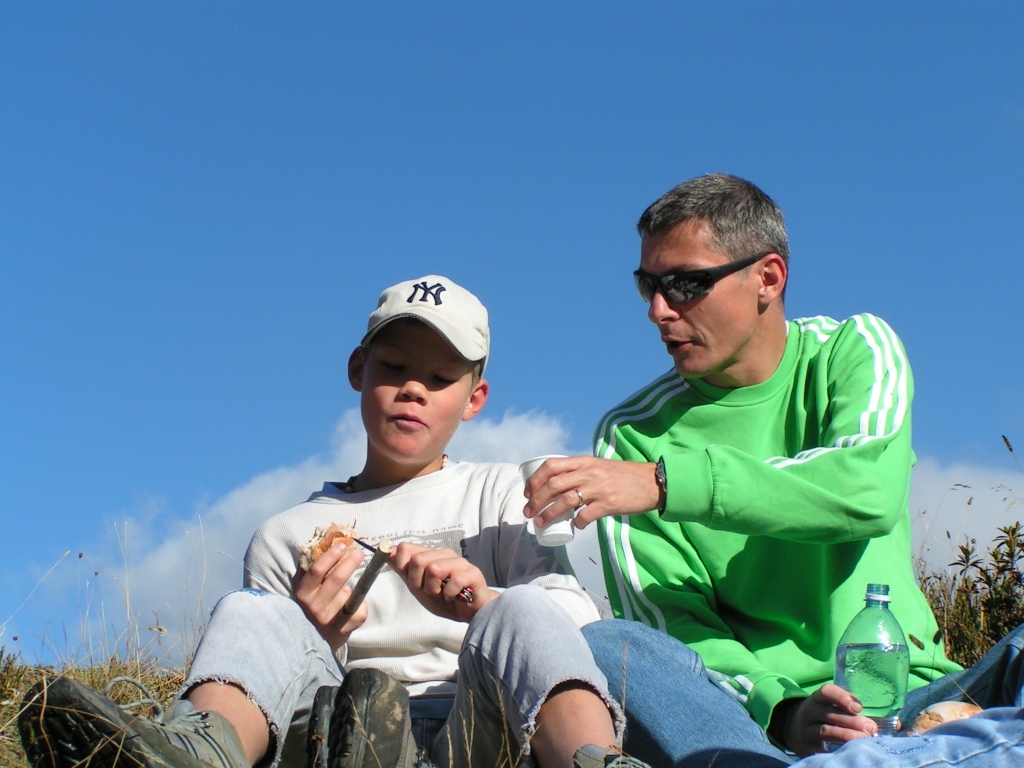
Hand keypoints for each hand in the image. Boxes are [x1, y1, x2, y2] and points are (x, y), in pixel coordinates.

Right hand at [294, 542, 367, 652]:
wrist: (311, 639)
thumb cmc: (307, 607)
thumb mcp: (302, 588)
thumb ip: (307, 568)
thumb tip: (317, 543)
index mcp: (303, 594)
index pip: (317, 570)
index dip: (331, 555)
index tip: (343, 545)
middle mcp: (315, 608)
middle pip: (337, 579)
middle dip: (350, 563)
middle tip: (360, 553)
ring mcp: (329, 620)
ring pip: (349, 594)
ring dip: (350, 590)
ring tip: (343, 594)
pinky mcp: (343, 631)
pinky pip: (360, 611)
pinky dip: (361, 605)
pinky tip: (353, 606)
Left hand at [390, 543, 497, 621]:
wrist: (468, 613)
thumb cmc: (444, 598)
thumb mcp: (418, 587)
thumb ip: (404, 570)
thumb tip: (388, 553)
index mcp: (429, 555)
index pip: (405, 548)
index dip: (403, 567)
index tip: (413, 581)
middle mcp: (444, 554)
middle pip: (417, 560)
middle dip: (419, 582)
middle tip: (431, 591)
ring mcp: (459, 562)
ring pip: (434, 569)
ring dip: (435, 589)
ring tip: (443, 594)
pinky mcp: (472, 573)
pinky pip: (454, 581)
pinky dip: (450, 595)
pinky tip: (454, 596)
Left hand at [522, 456, 662, 529]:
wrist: (651, 481)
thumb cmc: (623, 475)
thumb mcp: (598, 466)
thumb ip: (580, 472)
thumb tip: (557, 486)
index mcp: (584, 461)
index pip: (551, 466)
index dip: (535, 480)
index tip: (527, 493)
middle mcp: (589, 472)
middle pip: (553, 485)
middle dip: (536, 500)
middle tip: (528, 512)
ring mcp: (599, 488)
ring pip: (565, 501)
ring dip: (548, 514)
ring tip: (540, 522)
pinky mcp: (609, 504)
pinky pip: (586, 516)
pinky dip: (576, 523)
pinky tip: (574, 526)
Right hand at [779, 684, 877, 755]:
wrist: (794, 730)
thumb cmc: (823, 717)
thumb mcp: (830, 707)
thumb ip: (854, 711)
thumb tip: (896, 724)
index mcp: (817, 699)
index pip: (826, 692)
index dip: (842, 697)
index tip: (859, 707)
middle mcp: (809, 712)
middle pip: (829, 714)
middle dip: (852, 721)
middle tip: (871, 728)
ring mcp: (806, 730)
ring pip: (826, 731)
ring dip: (846, 735)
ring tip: (864, 740)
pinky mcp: (806, 747)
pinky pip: (820, 749)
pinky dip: (836, 751)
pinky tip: (849, 752)